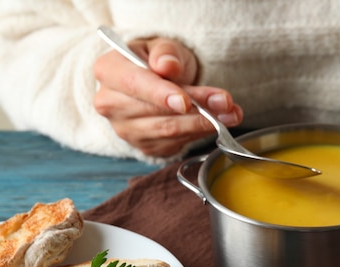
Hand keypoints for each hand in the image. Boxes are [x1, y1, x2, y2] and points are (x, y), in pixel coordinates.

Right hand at [94, 37, 242, 156]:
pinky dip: (200, 133)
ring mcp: (126, 129)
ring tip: (231, 113)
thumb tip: (168, 66)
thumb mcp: (161, 46)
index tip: (186, 101)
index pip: (136, 85)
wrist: (152, 81)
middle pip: (158, 112)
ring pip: (170, 131)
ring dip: (205, 124)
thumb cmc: (154, 61)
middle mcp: (110, 104)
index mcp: (109, 71)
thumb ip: (165, 54)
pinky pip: (176, 143)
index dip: (162, 95)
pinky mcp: (144, 146)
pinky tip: (218, 123)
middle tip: (226, 103)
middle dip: (198, 108)